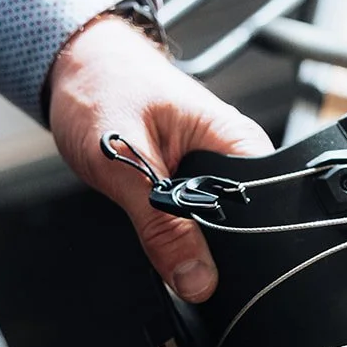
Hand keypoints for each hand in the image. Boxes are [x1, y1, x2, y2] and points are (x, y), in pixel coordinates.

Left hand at [47, 15, 272, 302]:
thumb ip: (160, 226)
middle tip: (179, 262)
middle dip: (215, 255)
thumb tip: (196, 280)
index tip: (212, 273)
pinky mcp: (195, 183)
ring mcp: (216, 171)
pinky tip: (161, 231)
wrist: (79, 67)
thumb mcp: (124, 166)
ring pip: (221, 232)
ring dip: (193, 245)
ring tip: (164, 237)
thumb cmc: (101, 89)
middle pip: (248, 229)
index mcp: (237, 141)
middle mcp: (235, 156)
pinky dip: (179, 235)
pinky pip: (199, 223)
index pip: (267, 212)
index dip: (245, 250)